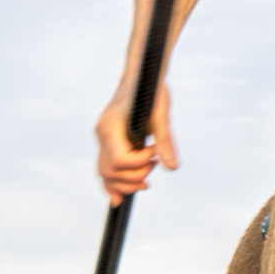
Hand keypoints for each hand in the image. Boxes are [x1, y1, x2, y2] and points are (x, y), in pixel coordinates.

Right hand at [95, 79, 176, 202]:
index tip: (155, 153)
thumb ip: (165, 141)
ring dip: (126, 183)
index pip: (120, 160)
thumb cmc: (150, 88)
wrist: (142, 74)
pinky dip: (113, 183)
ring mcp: (103, 139)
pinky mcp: (109, 142)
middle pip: (110, 172)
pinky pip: (106, 168)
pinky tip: (119, 199)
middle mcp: (102, 134)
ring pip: (105, 174)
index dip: (140, 163)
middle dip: (133, 177)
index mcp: (110, 126)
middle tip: (154, 167)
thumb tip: (172, 167)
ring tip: (147, 181)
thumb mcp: (161, 113)